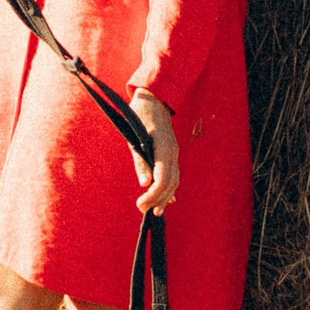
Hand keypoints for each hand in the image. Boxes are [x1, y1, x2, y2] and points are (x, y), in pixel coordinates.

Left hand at [129, 92, 179, 213]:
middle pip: (170, 184)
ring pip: (174, 180)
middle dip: (158, 200)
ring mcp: (174, 152)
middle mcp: (172, 152)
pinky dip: (170, 188)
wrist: (154, 97)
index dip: (152, 195)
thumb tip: (144, 184)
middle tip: (144, 211)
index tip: (140, 204)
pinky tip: (167, 199)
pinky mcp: (171, 152)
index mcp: (163, 149)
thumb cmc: (140, 114)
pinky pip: (174, 174)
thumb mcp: (134, 136)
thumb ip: (140, 160)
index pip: (162, 180)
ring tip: (155, 210)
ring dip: (165, 197)